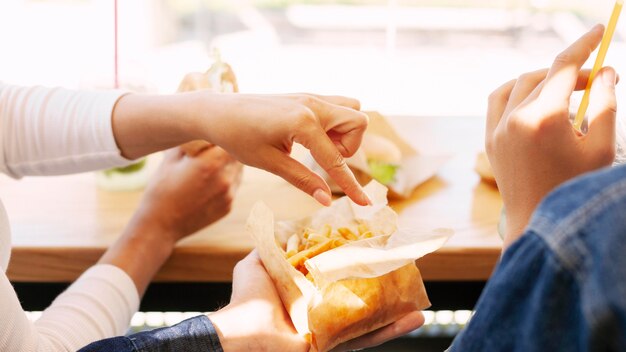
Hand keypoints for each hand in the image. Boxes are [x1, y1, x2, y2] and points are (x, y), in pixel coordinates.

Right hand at [99, 145, 241, 295]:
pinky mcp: (229, 206)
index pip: (231, 139)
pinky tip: (211, 179)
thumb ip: (189, 141)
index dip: (224, 133)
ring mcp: (229, 195)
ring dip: (230, 163)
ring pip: (239, 169)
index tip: (216, 131)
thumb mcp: (170, 159)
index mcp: (210, 164)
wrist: (160, 225)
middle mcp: (224, 179)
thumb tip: (196, 124)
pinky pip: (235, 184)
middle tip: (217, 143)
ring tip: (213, 162)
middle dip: (229, 147)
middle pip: (238, 154)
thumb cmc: (160, 189)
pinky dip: (228, 178)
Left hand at [112, 92, 370, 206]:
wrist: (218, 111)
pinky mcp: (305, 96)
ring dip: (344, 132)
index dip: (351, 186)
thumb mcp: (270, 163)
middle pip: (358, 123)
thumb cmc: (238, 138)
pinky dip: (334, 123)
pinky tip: (311, 137)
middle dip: (350, 146)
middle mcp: (312, 104)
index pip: (336, 160)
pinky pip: (336, 105)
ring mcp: (310, 96)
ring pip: (351, 110)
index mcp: (303, 123)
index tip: (366, 205)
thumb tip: (327, 200)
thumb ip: (302, 180)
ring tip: (316, 147)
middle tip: (322, 159)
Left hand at [208, 251, 423, 351]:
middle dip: (384, 284)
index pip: (338, 272)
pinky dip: (393, 329)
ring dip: (398, 307)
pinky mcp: (337, 342)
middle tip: (405, 269)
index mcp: (307, 288)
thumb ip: (270, 247)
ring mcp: (332, 326)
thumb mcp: (256, 263)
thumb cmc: (248, 299)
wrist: (244, 332)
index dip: (356, 260)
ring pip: (372, 316)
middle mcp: (322, 307)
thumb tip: (280, 228)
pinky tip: (416, 318)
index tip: (376, 245)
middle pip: (360, 294)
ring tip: (420, 298)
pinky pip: (369, 336)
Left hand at [486, 25, 617, 248]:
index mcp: (543, 119)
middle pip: (546, 76)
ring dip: (545, 79)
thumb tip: (605, 72)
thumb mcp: (600, 146)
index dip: (584, 45)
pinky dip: (516, 90)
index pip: (564, 67)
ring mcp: (497, 129)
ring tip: (569, 90)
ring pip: (520, 84)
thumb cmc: (575, 188)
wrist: (537, 223)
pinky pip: (498, 99)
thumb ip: (604, 103)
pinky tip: (535, 96)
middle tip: (597, 80)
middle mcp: (514, 119)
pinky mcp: (489, 139)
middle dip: (573, 72)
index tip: (601, 30)